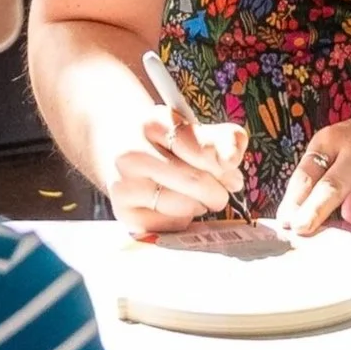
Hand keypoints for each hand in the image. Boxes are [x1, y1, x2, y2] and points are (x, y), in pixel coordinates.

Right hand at [101, 102, 248, 233]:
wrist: (118, 146)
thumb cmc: (163, 140)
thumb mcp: (189, 127)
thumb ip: (220, 138)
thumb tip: (231, 160)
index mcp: (152, 124)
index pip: (199, 147)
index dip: (224, 158)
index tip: (232, 164)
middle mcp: (133, 154)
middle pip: (195, 180)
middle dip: (219, 187)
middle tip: (227, 186)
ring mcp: (125, 186)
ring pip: (185, 206)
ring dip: (202, 204)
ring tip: (200, 195)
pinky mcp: (124, 214)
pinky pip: (172, 225)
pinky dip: (185, 219)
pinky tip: (180, 206)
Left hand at [276, 100, 350, 235]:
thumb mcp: (335, 147)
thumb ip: (315, 178)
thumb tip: (291, 218)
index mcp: (332, 139)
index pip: (307, 173)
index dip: (293, 202)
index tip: (286, 223)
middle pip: (332, 188)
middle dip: (313, 214)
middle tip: (302, 230)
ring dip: (350, 218)